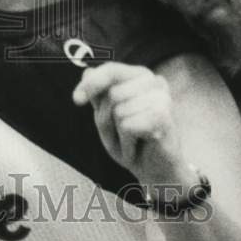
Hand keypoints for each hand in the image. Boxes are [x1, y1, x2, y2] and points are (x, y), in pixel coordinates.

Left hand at [72, 61, 186, 183]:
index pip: (111, 70)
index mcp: (140, 76)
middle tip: (122, 133)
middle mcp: (154, 82)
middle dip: (108, 118)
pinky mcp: (163, 116)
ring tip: (133, 140)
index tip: (77, 100)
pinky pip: (128, 126)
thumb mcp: (107, 117)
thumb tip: (87, 72)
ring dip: (118, 133)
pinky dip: (127, 143)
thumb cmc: (132, 141)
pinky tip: (139, 146)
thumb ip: (98, 95)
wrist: (157, 171)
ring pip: (119, 111)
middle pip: (112, 93)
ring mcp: (162, 98)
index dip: (91, 84)